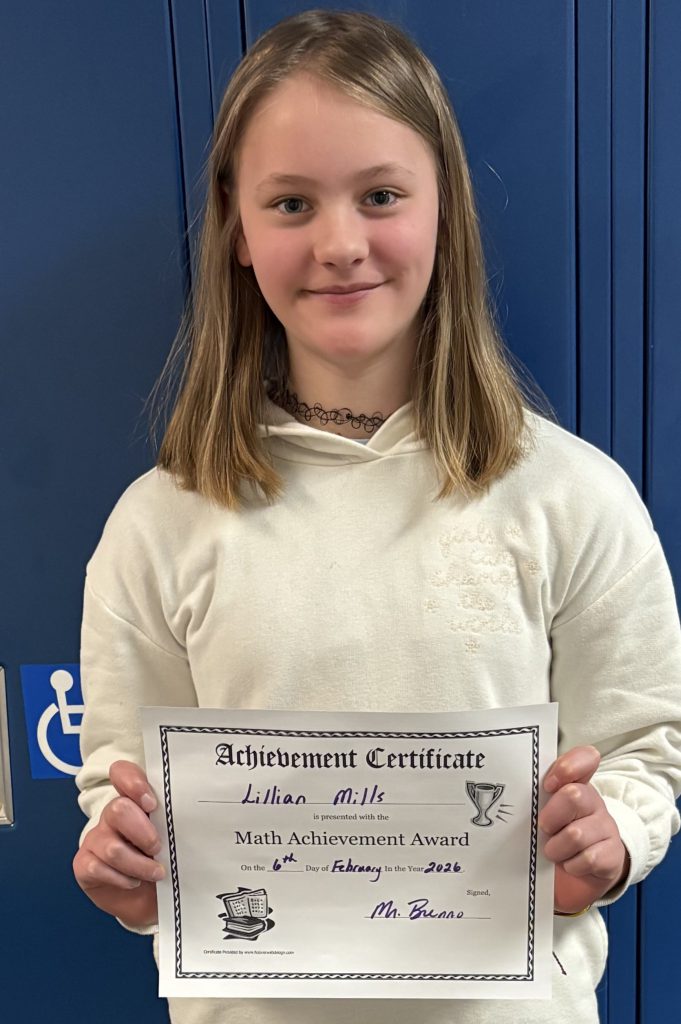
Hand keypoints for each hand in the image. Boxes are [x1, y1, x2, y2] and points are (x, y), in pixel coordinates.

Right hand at [73, 760, 162, 926]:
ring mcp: (96, 839)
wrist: (150, 900)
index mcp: (134, 800)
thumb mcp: (173, 837)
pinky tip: (134, 882)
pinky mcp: (84, 864)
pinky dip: (122, 878)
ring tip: (156, 872)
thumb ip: (173, 820)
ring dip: (139, 864)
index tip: (151, 804)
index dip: (132, 782)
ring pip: (112, 847)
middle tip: (158, 848)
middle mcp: (112, 815)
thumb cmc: (165, 861)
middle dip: (142, 832)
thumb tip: (189, 815)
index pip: (122, 773)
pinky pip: (99, 868)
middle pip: (117, 809)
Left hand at [539, 745, 629, 913]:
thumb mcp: (542, 813)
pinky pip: (589, 859)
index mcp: (574, 785)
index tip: (548, 785)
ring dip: (557, 848)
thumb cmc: (553, 838)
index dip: (567, 768)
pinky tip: (570, 864)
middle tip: (543, 828)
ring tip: (553, 852)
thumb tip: (503, 791)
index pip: (584, 759)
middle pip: (574, 796)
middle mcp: (592, 802)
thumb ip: (534, 798)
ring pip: (576, 834)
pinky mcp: (613, 855)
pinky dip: (572, 866)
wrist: (577, 876)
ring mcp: (606, 827)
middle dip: (551, 817)